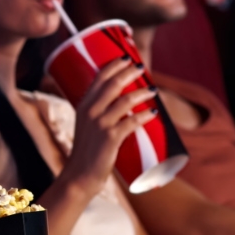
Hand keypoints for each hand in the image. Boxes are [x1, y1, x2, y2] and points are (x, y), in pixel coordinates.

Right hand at [62, 58, 155, 194]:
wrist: (80, 175)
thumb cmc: (87, 151)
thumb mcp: (88, 126)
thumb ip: (101, 113)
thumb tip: (126, 103)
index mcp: (83, 105)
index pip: (98, 78)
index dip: (113, 65)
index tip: (126, 58)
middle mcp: (90, 112)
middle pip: (113, 84)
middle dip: (129, 72)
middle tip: (141, 67)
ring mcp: (100, 125)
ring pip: (125, 101)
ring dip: (141, 92)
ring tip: (153, 89)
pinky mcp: (110, 138)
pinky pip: (131, 122)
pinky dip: (144, 115)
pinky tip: (153, 112)